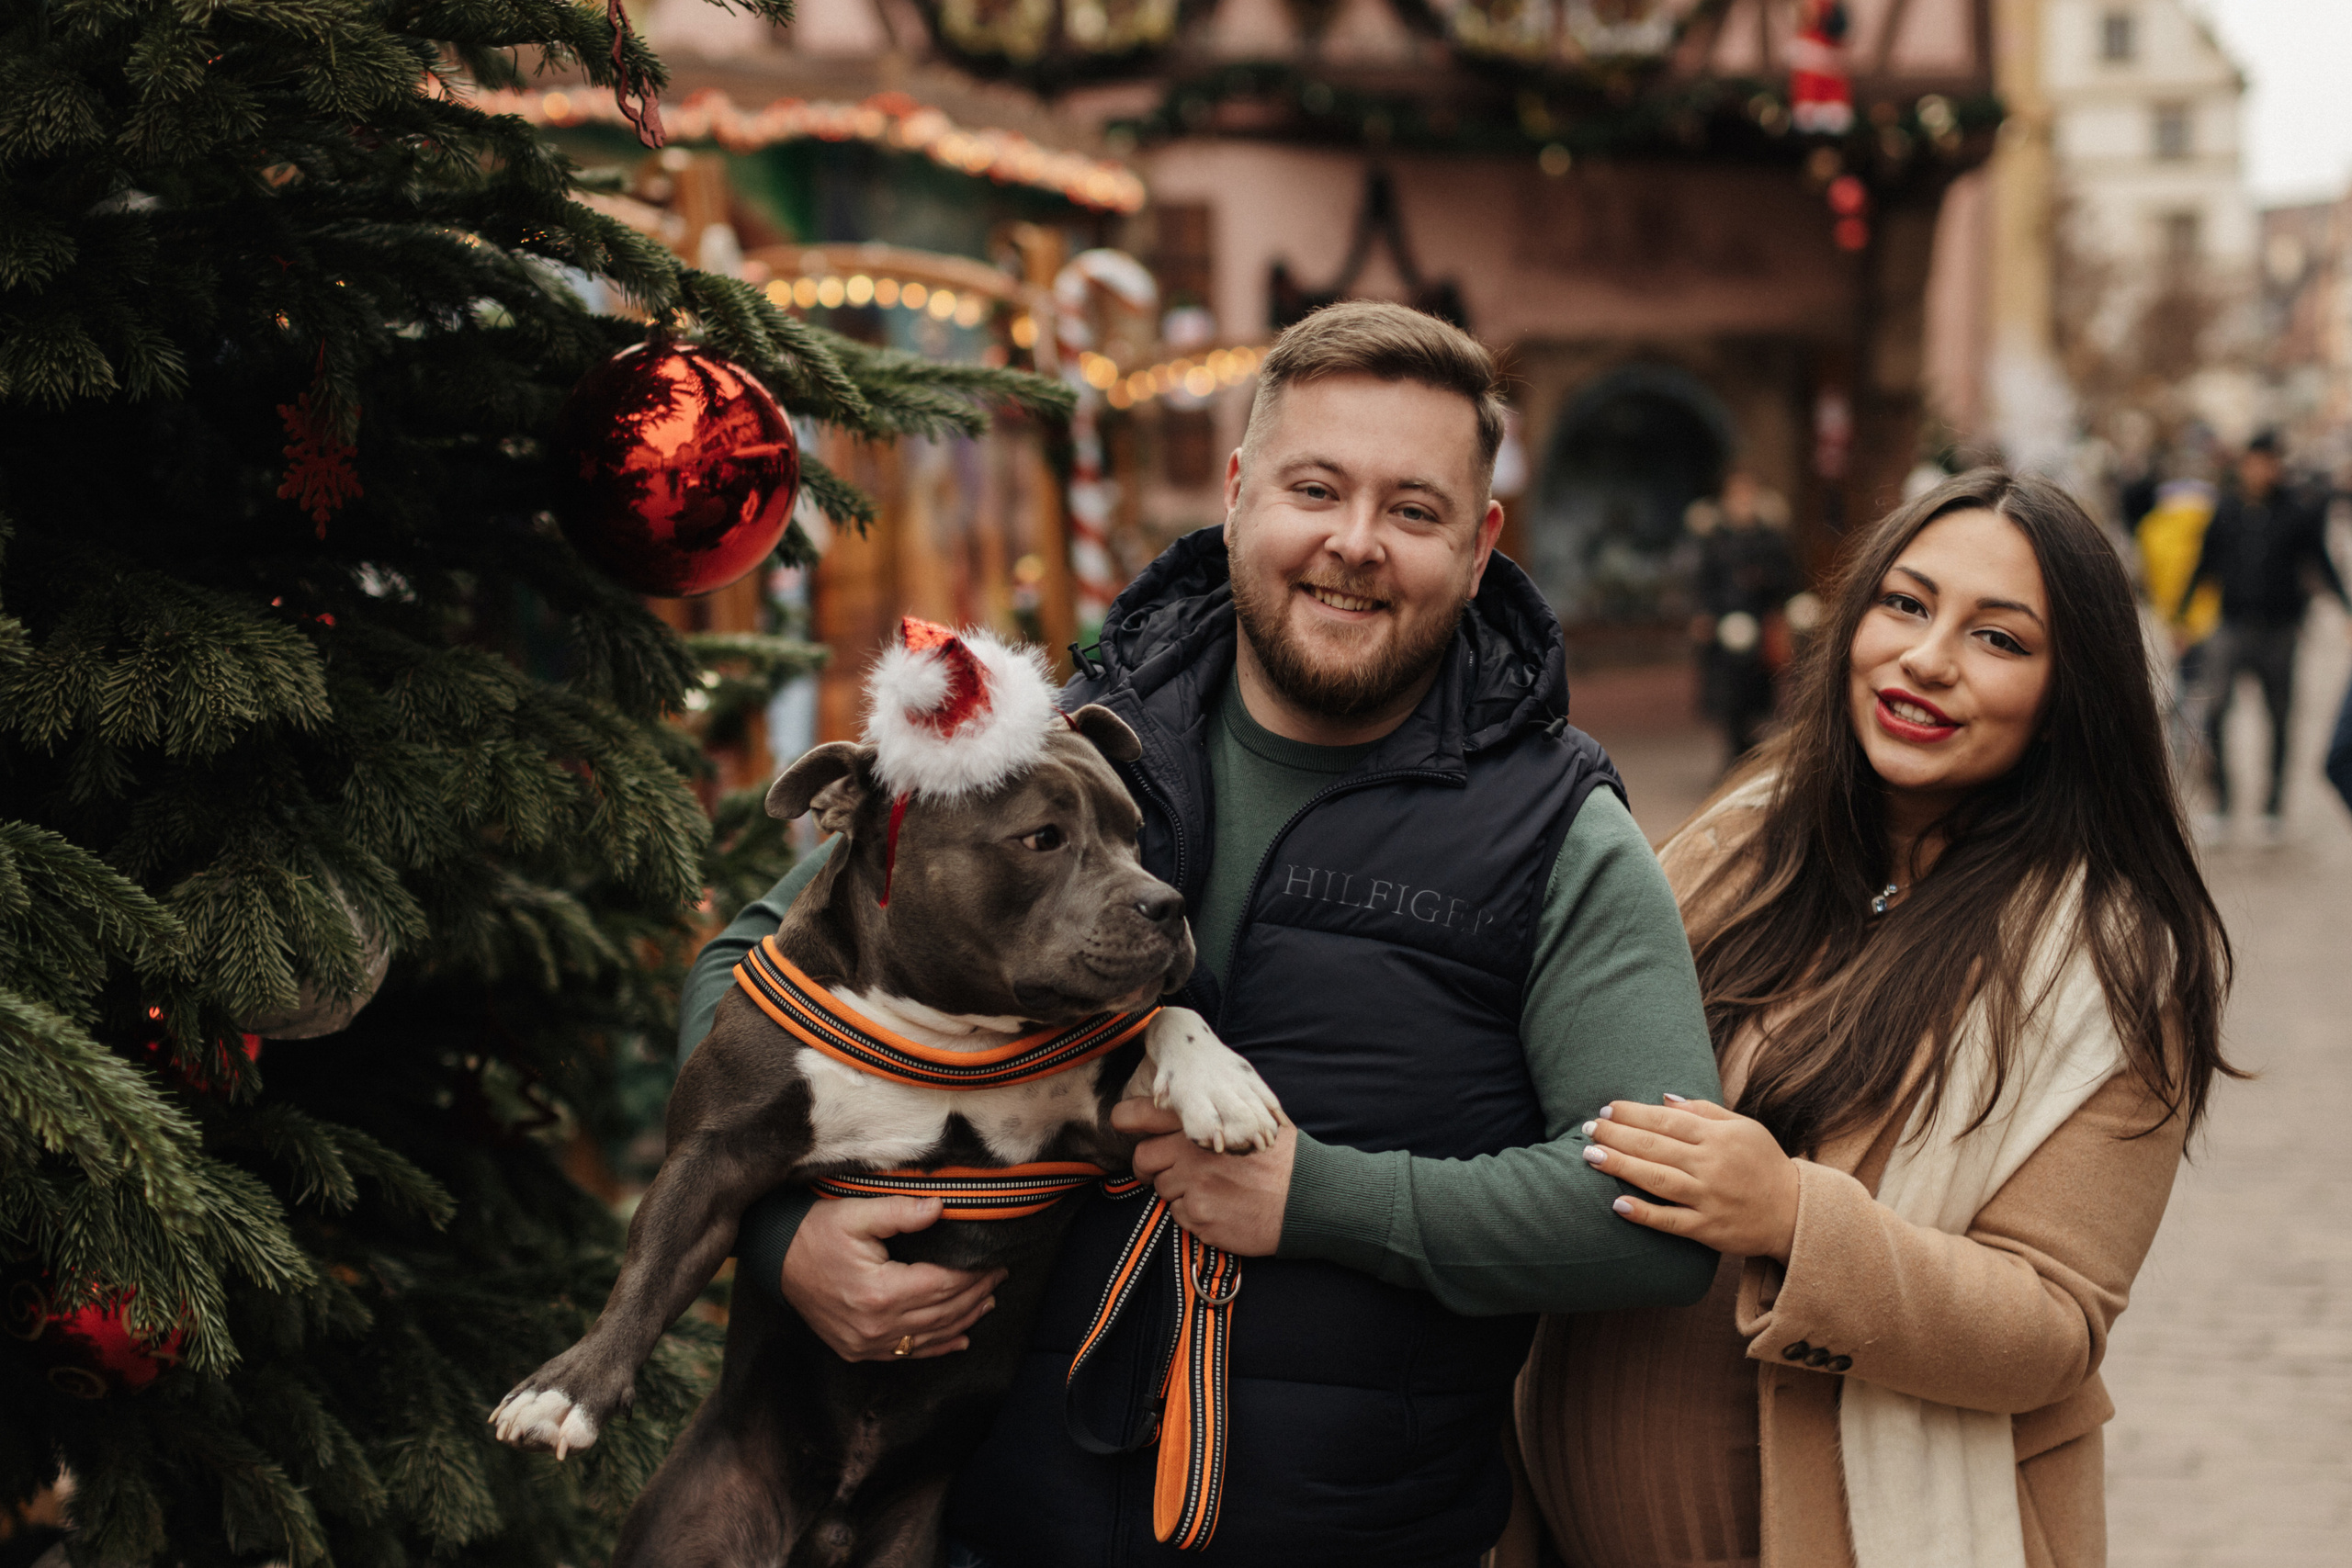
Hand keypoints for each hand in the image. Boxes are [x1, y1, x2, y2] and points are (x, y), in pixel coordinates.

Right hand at [777, 1195, 1004, 1361]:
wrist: (775, 1259)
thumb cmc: (816, 1232)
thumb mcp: (857, 1212)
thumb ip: (901, 1210)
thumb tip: (941, 1207)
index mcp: (879, 1292)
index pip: (942, 1284)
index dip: (973, 1274)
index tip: (994, 1259)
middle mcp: (875, 1326)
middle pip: (941, 1312)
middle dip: (975, 1293)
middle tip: (999, 1274)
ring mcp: (865, 1343)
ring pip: (929, 1336)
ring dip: (963, 1319)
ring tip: (988, 1299)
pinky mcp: (858, 1349)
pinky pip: (907, 1353)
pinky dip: (937, 1346)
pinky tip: (959, 1338)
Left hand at [1113, 1098, 1293, 1255]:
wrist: (1308, 1198)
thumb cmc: (1283, 1156)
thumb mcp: (1254, 1117)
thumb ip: (1219, 1110)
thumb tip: (1191, 1098)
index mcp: (1203, 1123)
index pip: (1142, 1114)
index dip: (1126, 1119)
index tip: (1123, 1124)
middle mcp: (1192, 1152)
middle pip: (1143, 1158)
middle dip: (1150, 1166)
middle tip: (1169, 1171)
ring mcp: (1194, 1187)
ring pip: (1162, 1189)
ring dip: (1178, 1191)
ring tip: (1212, 1190)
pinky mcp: (1200, 1218)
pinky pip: (1180, 1216)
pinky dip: (1194, 1214)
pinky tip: (1220, 1208)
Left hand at [1582, 1095, 1800, 1260]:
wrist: (1795, 1211)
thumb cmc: (1764, 1163)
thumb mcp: (1743, 1127)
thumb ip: (1704, 1111)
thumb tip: (1663, 1098)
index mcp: (1718, 1137)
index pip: (1667, 1120)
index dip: (1634, 1113)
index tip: (1607, 1108)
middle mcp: (1711, 1165)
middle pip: (1656, 1147)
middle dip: (1618, 1135)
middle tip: (1589, 1128)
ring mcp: (1709, 1198)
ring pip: (1658, 1180)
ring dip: (1621, 1167)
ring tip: (1591, 1156)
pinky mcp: (1708, 1229)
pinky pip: (1671, 1221)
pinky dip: (1645, 1213)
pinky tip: (1618, 1204)